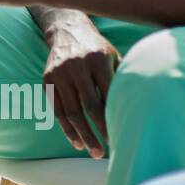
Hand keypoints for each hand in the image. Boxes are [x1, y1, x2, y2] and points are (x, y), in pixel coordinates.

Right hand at [41, 26, 119, 158]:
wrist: (67, 31)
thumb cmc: (98, 50)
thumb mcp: (113, 57)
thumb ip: (121, 80)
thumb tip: (138, 109)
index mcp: (98, 59)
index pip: (107, 96)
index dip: (114, 118)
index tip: (121, 137)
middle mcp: (77, 65)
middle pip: (89, 106)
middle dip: (98, 131)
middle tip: (106, 153)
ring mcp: (59, 72)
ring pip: (71, 111)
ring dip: (82, 134)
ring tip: (93, 152)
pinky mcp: (47, 78)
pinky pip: (56, 109)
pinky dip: (66, 127)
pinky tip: (76, 141)